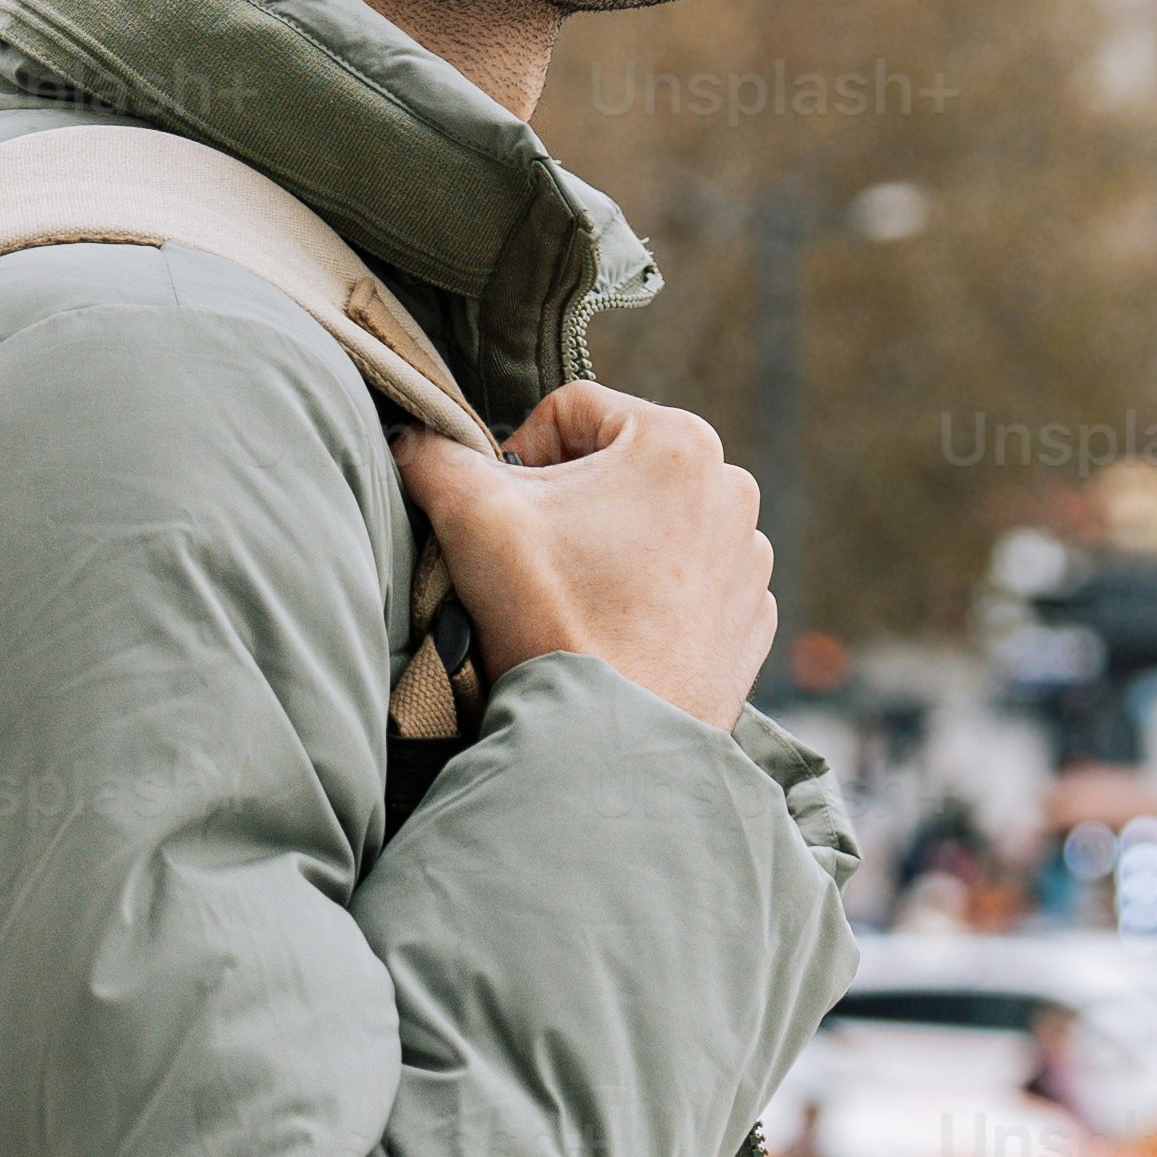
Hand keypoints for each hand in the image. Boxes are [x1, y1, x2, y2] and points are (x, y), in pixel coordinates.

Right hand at [395, 385, 772, 730]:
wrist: (611, 746)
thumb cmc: (553, 619)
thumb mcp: (472, 516)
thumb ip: (433, 456)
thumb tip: (408, 438)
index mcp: (679, 442)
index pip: (573, 410)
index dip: (521, 452)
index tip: (505, 511)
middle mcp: (732, 490)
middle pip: (618, 468)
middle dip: (568, 503)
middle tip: (532, 560)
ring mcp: (748, 561)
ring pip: (653, 525)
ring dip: (610, 548)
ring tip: (574, 601)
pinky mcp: (748, 620)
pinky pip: (687, 584)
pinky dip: (650, 597)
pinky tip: (613, 632)